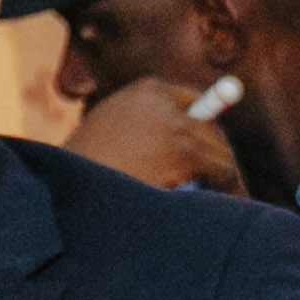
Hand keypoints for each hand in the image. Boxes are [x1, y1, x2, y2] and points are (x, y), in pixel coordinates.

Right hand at [65, 77, 245, 195]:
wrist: (69, 194)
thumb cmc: (86, 177)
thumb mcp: (110, 139)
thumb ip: (147, 132)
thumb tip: (202, 145)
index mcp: (144, 92)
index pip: (191, 102)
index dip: (201, 129)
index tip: (210, 149)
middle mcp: (161, 100)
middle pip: (211, 128)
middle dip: (215, 156)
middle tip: (220, 184)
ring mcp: (175, 124)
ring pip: (221, 153)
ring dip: (223, 179)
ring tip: (229, 201)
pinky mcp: (187, 150)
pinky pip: (225, 172)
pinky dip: (231, 191)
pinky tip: (230, 207)